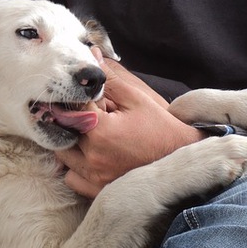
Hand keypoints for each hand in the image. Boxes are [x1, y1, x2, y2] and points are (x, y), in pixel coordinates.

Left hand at [55, 49, 203, 197]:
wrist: (183, 160)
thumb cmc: (162, 129)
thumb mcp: (136, 99)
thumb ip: (109, 80)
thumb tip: (91, 56)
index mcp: (100, 131)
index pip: (72, 107)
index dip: (78, 99)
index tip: (84, 97)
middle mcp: (93, 157)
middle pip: (62, 132)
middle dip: (72, 121)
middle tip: (89, 116)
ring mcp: (95, 177)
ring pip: (63, 156)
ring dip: (71, 144)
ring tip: (91, 137)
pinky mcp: (98, 191)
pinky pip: (72, 179)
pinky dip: (76, 169)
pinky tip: (91, 157)